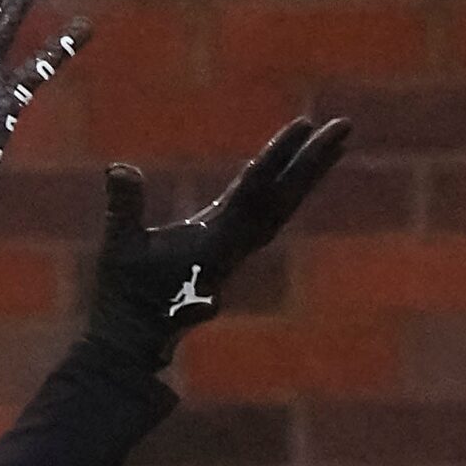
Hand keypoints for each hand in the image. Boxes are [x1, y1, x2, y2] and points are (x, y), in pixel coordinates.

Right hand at [87, 116, 350, 367]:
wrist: (136, 340)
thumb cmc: (125, 293)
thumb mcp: (121, 248)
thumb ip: (124, 208)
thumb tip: (121, 169)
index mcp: (218, 241)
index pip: (255, 188)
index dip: (279, 155)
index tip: (304, 125)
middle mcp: (238, 244)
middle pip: (286, 196)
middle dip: (315, 161)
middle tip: (344, 125)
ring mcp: (237, 248)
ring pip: (284, 206)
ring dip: (309, 173)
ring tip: (335, 142)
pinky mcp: (229, 249)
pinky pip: (269, 214)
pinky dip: (287, 189)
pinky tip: (290, 173)